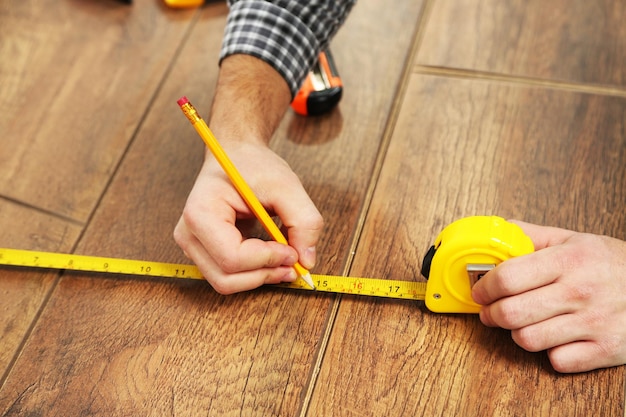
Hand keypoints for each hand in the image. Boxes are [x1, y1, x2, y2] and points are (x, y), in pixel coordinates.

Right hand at [174, 54, 322, 293]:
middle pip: (226, 278)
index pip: (232, 257)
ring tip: (284, 259)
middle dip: (264, 274)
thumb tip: (307, 261)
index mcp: (200, 213)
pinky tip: (271, 256)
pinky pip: (228, 277)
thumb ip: (303, 221)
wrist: (235, 156)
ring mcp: (192, 246)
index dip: (267, 260)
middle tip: (293, 260)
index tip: (292, 250)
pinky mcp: (203, 253)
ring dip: (260, 277)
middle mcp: (188, 234)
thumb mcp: (286, 186)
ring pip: (226, 283)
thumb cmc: (253, 165)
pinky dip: (254, 273)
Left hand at [472, 221, 625, 372]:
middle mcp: (580, 292)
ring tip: (522, 323)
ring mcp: (594, 323)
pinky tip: (555, 337)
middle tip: (490, 311)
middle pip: (511, 313)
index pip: (507, 278)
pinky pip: (558, 360)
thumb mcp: (574, 240)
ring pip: (528, 340)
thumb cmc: (612, 264)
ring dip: (518, 333)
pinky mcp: (606, 350)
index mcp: (568, 260)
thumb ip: (532, 236)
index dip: (484, 287)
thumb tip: (496, 232)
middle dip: (491, 314)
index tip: (480, 291)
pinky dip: (551, 352)